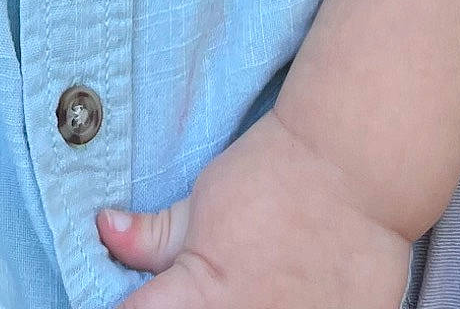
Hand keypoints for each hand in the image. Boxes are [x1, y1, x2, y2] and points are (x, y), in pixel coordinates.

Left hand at [96, 107, 412, 306]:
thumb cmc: (272, 175)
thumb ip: (151, 236)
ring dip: (235, 307)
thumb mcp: (202, 201)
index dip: (138, 304)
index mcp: (195, 301)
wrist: (354, 165)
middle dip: (185, 308)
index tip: (146, 294)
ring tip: (252, 285)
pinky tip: (289, 293)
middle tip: (209, 285)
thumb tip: (105, 231)